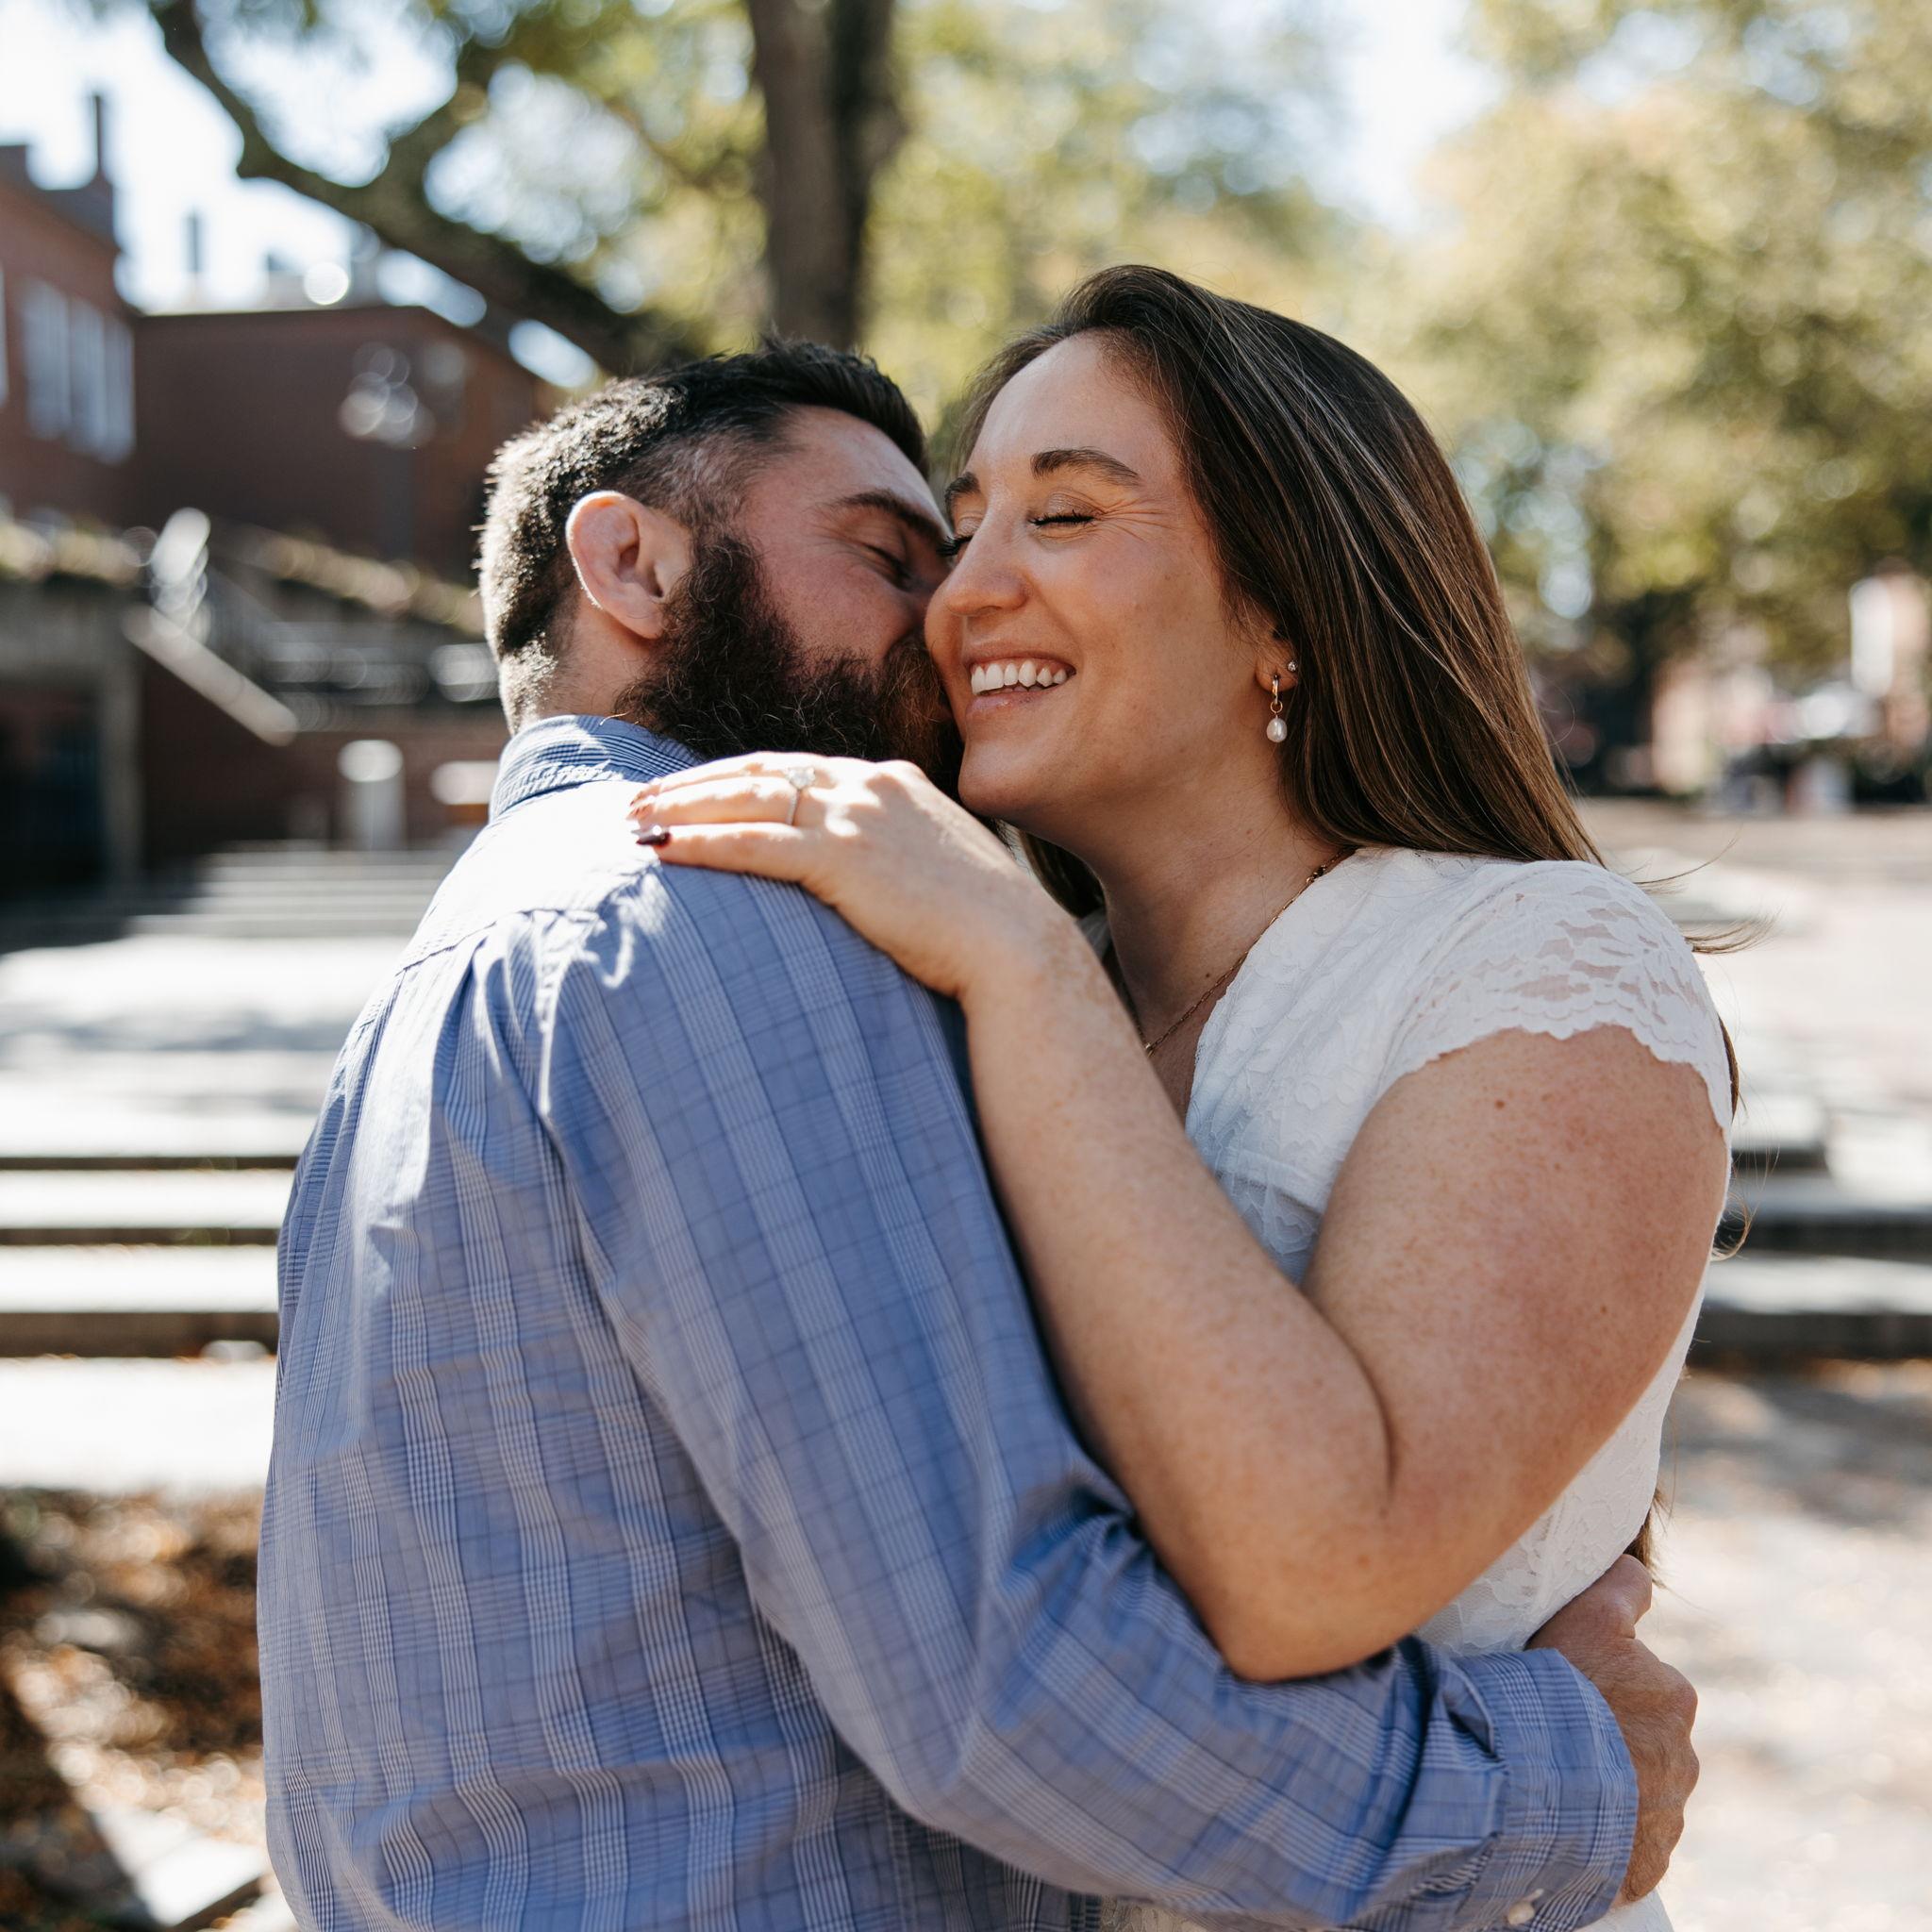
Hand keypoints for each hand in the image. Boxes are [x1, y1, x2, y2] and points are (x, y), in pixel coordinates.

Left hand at [627, 754, 1074, 1002]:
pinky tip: (660, 850)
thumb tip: (871, 887)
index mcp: (892, 783)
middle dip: (692, 784)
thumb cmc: (983, 931)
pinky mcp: (842, 855)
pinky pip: (752, 842)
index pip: (795, 768)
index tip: (691, 790)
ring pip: (745, 798)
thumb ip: (896, 861)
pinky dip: (699, 842)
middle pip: (759, 773)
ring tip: (631, 822)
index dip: (734, 778)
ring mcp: (856, 814)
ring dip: (680, 807)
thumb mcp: (938, 875)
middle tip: (638, 799)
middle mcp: (869, 784)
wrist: (1016, 946)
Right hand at [1528, 1556, 1697, 1906]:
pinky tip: (1561, 1819)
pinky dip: (1600, 1835)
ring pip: (1634, 1791)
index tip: (1573, 1685)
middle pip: (1640, 1737)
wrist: (1536, 1785)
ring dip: (1604, 1784)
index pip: (1644, 1680)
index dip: (1606, 1679)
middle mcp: (1681, 1757)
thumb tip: (1636, 1565)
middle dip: (1609, 1734)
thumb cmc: (1558, 1691)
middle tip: (1554, 1729)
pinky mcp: (1647, 1864)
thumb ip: (1621, 1588)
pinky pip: (1624, 1845)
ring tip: (1550, 1776)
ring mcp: (1665, 1815)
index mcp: (1674, 1696)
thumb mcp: (1587, 1617)